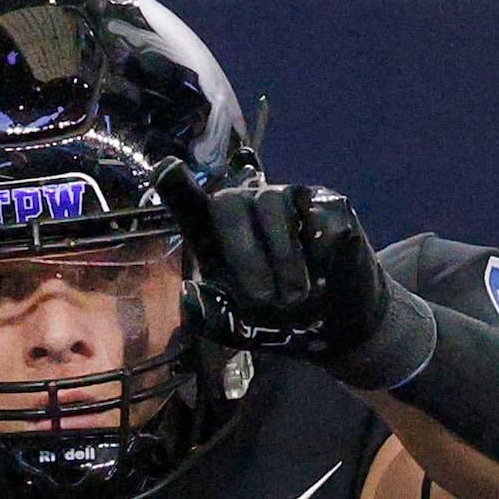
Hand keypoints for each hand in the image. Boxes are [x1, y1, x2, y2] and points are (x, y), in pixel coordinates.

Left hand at [153, 157, 388, 365]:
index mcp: (216, 238)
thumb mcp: (239, 329)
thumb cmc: (275, 320)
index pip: (191, 205)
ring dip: (282, 258)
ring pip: (274, 205)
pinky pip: (317, 216)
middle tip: (261, 300)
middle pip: (229, 202)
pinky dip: (317, 255)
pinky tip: (322, 278)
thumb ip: (210, 318)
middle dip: (243, 254)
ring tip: (294, 298)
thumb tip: (188, 294)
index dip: (178, 186)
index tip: (165, 168)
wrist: (333, 323)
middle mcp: (247, 208)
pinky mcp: (328, 202)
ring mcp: (288, 199)